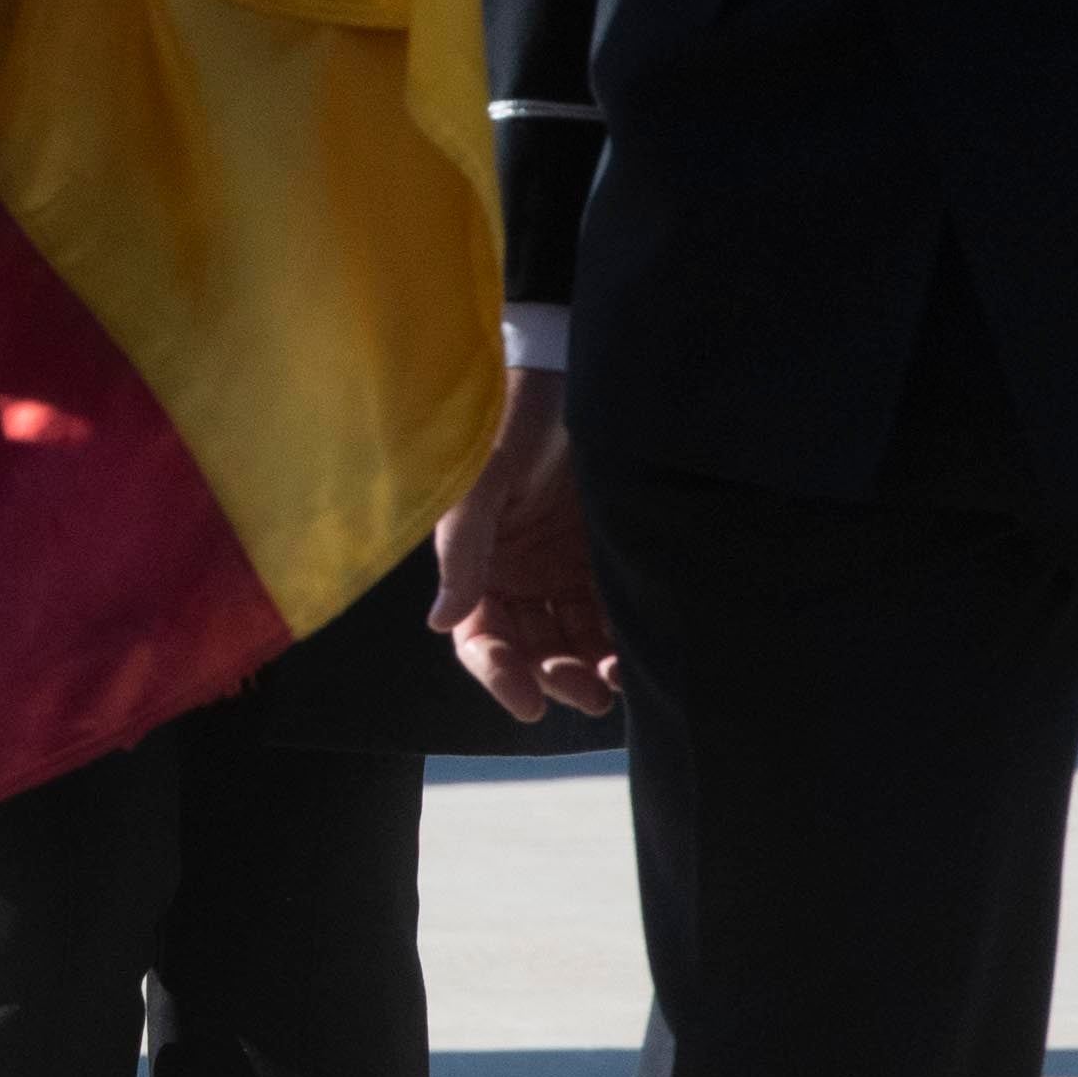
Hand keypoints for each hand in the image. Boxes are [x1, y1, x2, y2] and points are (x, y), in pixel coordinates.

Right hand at [434, 369, 617, 725]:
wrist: (571, 371)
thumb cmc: (510, 421)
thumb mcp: (480, 483)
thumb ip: (463, 551)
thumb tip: (440, 622)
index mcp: (476, 563)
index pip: (479, 636)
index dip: (499, 673)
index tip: (529, 704)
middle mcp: (516, 574)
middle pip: (531, 646)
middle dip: (555, 676)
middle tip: (590, 693)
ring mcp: (561, 568)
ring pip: (574, 637)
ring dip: (591, 667)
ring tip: (618, 681)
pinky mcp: (603, 556)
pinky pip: (611, 612)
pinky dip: (621, 638)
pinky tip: (637, 651)